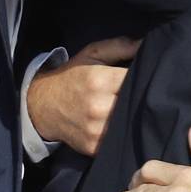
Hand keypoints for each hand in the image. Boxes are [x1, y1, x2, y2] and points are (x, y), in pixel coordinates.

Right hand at [27, 36, 140, 155]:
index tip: (148, 77)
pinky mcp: (93, 147)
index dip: (146, 78)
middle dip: (141, 97)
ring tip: (131, 108)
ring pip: (129, 124)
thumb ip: (120, 46)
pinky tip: (120, 123)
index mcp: (99, 81)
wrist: (42, 105)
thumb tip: (147, 44)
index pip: (135, 80)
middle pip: (135, 104)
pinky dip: (122, 132)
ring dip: (133, 116)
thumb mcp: (92, 54)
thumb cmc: (71, 76)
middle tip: (142, 93)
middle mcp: (98, 107)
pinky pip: (118, 140)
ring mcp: (95, 130)